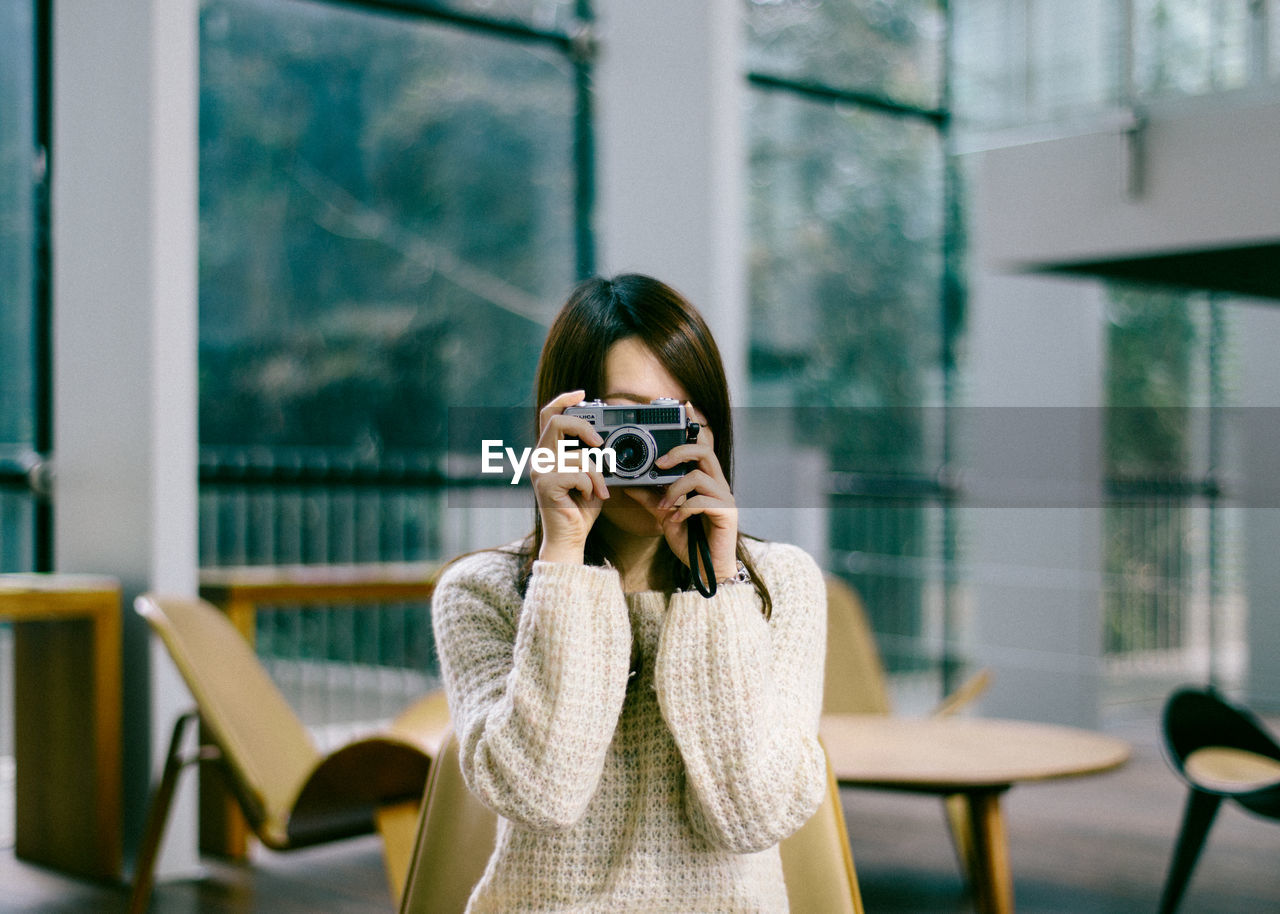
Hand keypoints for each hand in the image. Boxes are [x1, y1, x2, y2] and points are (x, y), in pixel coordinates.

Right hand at [533, 390, 610, 564]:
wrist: (570, 539)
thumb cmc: (581, 510)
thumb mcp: (591, 477)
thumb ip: (592, 457)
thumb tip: (605, 442)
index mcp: (549, 452)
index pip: (548, 415)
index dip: (563, 399)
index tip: (582, 393)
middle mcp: (540, 458)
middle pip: (555, 421)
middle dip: (582, 427)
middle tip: (600, 444)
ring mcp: (539, 471)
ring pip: (576, 455)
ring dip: (596, 474)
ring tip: (599, 491)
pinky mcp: (545, 485)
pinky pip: (576, 474)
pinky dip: (589, 486)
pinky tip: (586, 498)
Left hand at [651, 416, 737, 582]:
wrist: (706, 571)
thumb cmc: (690, 542)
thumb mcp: (663, 516)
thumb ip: (650, 498)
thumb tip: (628, 484)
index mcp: (704, 480)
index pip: (701, 445)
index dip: (694, 425)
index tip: (683, 406)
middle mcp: (717, 484)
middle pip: (703, 451)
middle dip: (679, 451)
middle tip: (659, 464)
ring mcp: (724, 497)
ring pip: (699, 475)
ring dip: (675, 490)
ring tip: (663, 507)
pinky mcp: (727, 512)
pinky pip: (702, 499)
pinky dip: (683, 509)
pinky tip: (674, 521)